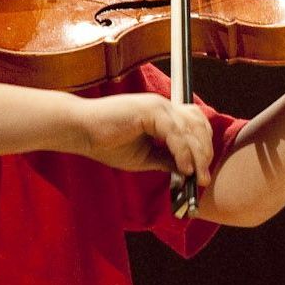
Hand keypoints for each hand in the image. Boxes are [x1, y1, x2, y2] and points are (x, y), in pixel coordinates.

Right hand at [70, 92, 215, 181]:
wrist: (80, 131)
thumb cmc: (106, 142)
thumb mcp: (144, 157)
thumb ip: (166, 160)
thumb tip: (187, 171)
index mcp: (162, 113)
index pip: (194, 125)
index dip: (202, 146)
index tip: (201, 172)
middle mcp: (163, 106)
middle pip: (198, 125)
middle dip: (205, 153)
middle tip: (203, 178)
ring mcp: (157, 106)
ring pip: (190, 129)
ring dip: (197, 155)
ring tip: (196, 176)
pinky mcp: (149, 111)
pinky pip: (175, 134)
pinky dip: (183, 153)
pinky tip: (184, 169)